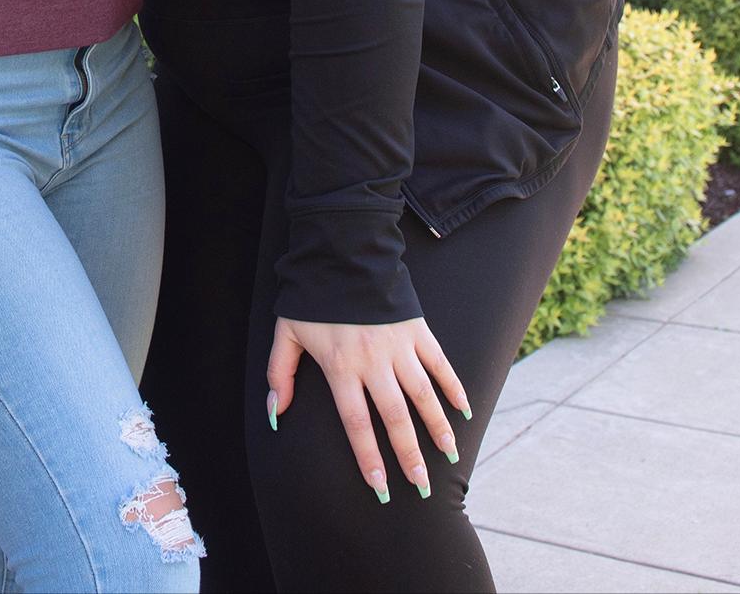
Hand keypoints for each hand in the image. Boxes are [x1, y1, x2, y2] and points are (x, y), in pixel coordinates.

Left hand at [268, 317, 470, 502]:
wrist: (343, 253)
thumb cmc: (311, 298)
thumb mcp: (286, 334)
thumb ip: (281, 375)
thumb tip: (276, 414)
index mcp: (341, 367)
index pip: (357, 423)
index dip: (369, 457)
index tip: (380, 486)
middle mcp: (373, 362)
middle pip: (395, 417)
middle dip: (409, 454)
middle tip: (421, 484)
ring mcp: (399, 346)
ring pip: (423, 395)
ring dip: (437, 427)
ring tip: (449, 454)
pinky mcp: (417, 331)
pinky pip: (439, 364)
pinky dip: (453, 387)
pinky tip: (462, 410)